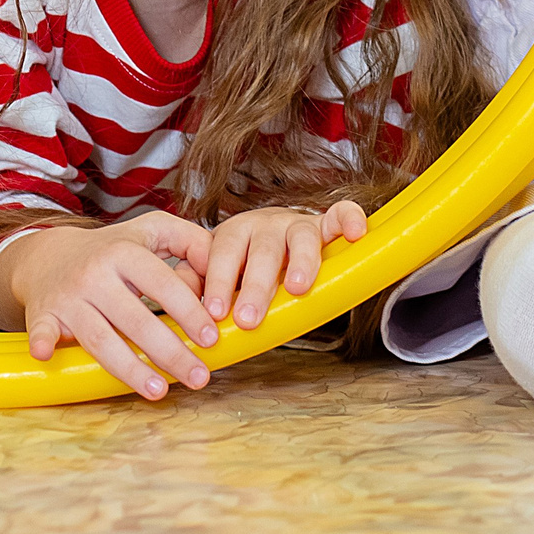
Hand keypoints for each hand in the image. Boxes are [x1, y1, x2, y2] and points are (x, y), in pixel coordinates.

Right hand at [0, 213, 218, 400]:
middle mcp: (95, 273)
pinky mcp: (44, 314)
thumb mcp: (152, 231)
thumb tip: (223, 271)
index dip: (188, 311)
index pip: (162, 283)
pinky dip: (42, 341)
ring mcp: (69, 296)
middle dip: (170, 350)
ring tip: (160, 390)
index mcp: (125, 252)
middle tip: (199, 376)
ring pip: (99, 336)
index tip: (211, 338)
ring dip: (128, 367)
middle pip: (135, 317)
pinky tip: (48, 355)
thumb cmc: (113, 249)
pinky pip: (41, 329)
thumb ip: (193, 242)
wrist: (50, 255)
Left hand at [199, 201, 366, 331]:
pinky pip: (340, 216)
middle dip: (256, 285)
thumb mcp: (218, 272)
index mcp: (233, 235)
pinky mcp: (326, 226)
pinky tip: (356, 233)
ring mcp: (296, 224)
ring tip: (298, 289)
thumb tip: (177, 297)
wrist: (278, 242)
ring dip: (300, 263)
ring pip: (301, 239)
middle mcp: (264, 225)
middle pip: (261, 251)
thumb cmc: (245, 265)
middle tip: (249, 317)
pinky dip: (349, 219)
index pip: (221, 254)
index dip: (218, 282)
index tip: (215, 313)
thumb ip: (196, 281)